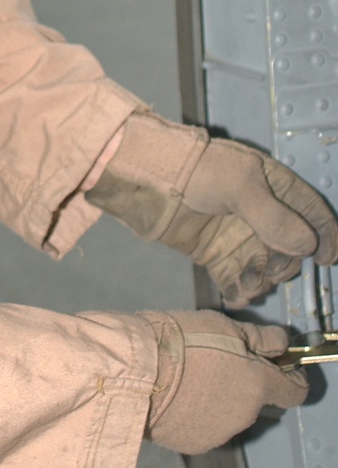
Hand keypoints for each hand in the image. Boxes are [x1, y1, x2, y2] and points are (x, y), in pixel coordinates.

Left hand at [86, 111, 337, 304]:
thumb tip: (305, 247)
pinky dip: (240, 290)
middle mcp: (261, 214)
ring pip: (265, 267)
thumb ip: (274, 217)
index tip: (328, 260)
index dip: (325, 235)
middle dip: (285, 263)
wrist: (147, 181)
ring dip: (262, 279)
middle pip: (291, 248)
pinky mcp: (215, 254)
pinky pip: (237, 279)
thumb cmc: (195, 171)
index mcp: (274, 187)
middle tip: (269, 268)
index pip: (311, 213)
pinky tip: (236, 296)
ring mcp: (238, 235)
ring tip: (247, 282)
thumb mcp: (240, 186)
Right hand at [141, 309, 307, 453]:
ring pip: (228, 414)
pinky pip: (203, 426)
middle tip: (212, 363)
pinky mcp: (195, 444)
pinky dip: (195, 414)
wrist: (137, 374)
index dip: (291, 378)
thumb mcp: (223, 325)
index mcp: (258, 384)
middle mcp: (246, 414)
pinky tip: (173, 399)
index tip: (277, 367)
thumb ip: (259, 338)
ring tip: (186, 380)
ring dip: (217, 400)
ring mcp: (220, 433)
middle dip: (241, 384)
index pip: (295, 391)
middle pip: (254, 400)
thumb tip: (282, 345)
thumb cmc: (181, 341)